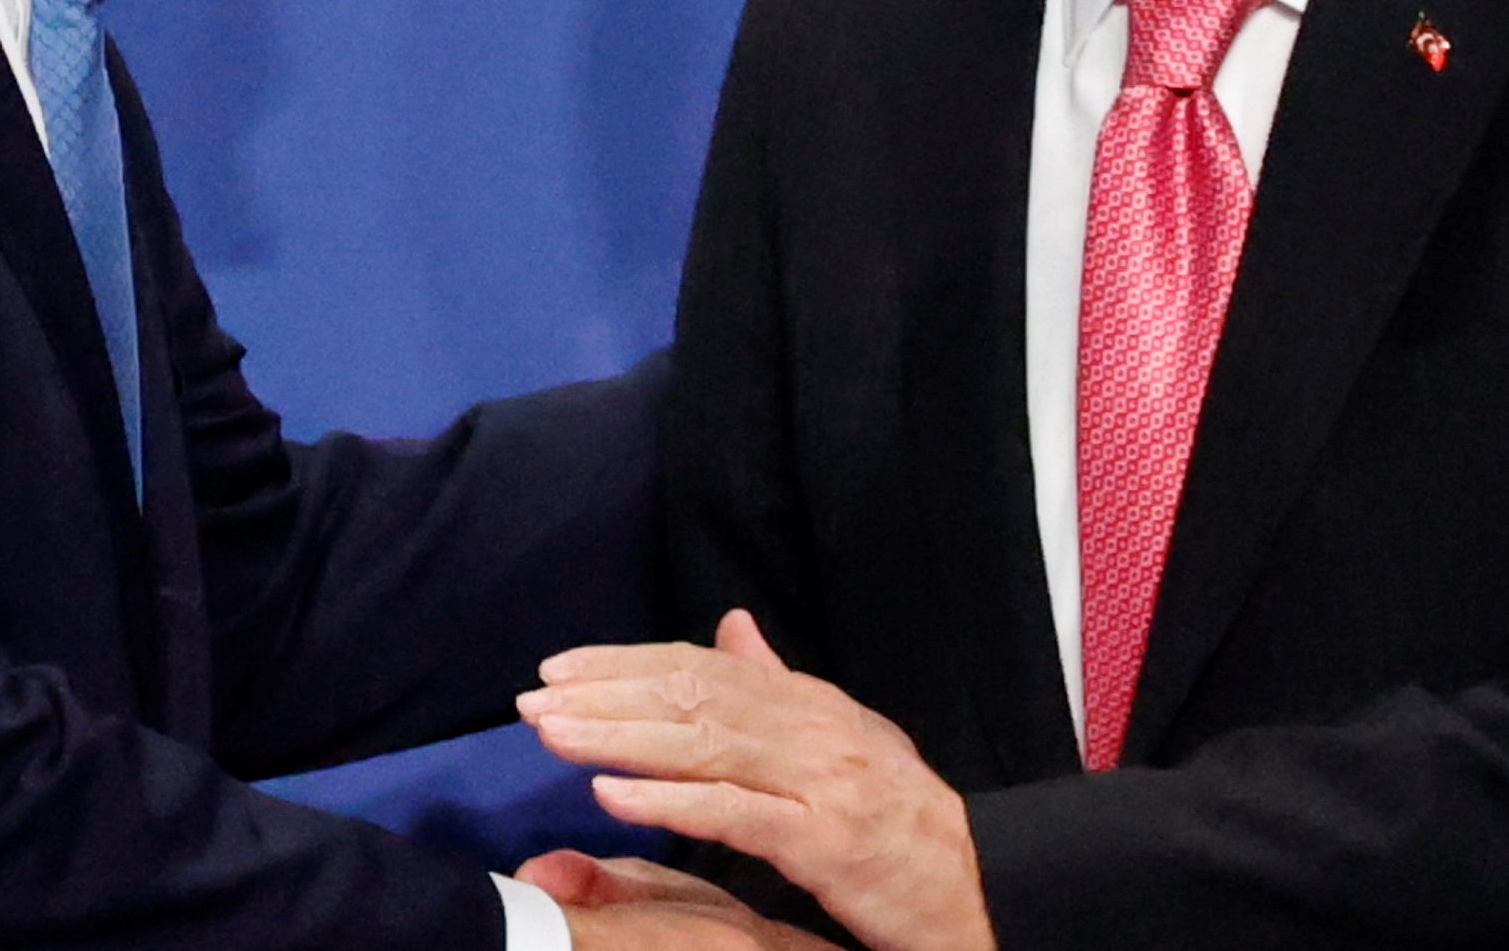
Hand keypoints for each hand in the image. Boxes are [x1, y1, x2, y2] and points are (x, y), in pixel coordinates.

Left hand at [520, 611, 994, 950]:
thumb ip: (777, 683)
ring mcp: (817, 780)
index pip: (701, 667)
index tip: (559, 668)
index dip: (626, 663)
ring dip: (618, 736)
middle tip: (532, 698)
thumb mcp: (840, 736)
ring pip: (702, 744)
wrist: (976, 882)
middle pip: (691, 696)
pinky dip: (669, 800)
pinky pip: (733, 811)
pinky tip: (612, 793)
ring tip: (552, 734)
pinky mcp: (822, 839)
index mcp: (807, 702)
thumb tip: (732, 625)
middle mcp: (810, 726)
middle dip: (605, 694)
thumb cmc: (899, 818)